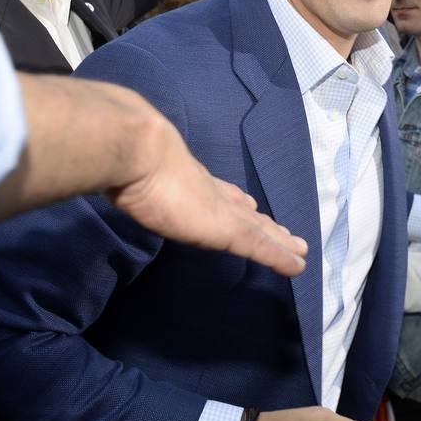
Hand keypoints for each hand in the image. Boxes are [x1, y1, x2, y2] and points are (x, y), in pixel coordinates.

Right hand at [109, 111, 307, 277]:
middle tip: (284, 234)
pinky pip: (261, 247)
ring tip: (297, 248)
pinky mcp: (229, 229)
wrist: (143, 154)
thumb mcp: (138, 171)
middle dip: (263, 223)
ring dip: (279, 240)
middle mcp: (212, 192)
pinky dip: (279, 257)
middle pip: (245, 211)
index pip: (220, 194)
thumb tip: (123, 176)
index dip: (236, 202)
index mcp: (191, 181)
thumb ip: (140, 177)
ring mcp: (223, 210)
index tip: (249, 205)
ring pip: (259, 229)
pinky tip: (297, 266)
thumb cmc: (133, 160)